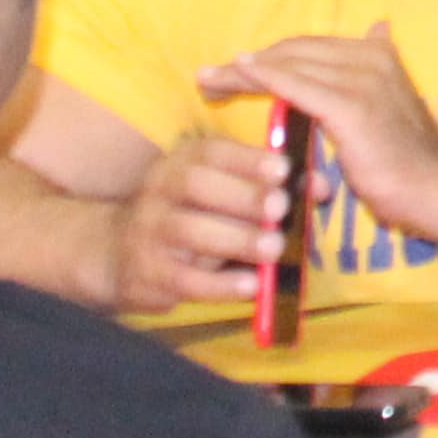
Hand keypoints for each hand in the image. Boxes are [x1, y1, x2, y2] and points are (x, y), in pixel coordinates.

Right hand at [108, 103, 300, 314]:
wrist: (116, 252)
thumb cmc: (190, 215)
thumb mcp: (221, 193)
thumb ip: (267, 187)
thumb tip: (321, 186)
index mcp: (182, 161)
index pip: (211, 151)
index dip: (247, 158)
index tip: (283, 168)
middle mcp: (160, 189)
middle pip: (197, 184)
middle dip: (243, 196)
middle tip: (280, 208)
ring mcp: (149, 231)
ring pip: (189, 230)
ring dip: (236, 239)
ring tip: (273, 248)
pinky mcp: (148, 273)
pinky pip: (183, 278)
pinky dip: (219, 284)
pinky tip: (250, 286)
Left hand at [210, 25, 437, 248]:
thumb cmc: (406, 158)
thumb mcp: (389, 104)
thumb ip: (372, 72)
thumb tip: (378, 27)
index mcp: (377, 53)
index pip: (307, 47)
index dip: (267, 56)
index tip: (230, 69)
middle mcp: (371, 56)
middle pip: (293, 51)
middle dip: (246, 63)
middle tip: (206, 76)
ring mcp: (363, 78)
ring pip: (289, 64)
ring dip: (243, 72)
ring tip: (209, 81)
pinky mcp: (352, 106)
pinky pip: (296, 85)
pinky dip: (264, 77)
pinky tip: (240, 75)